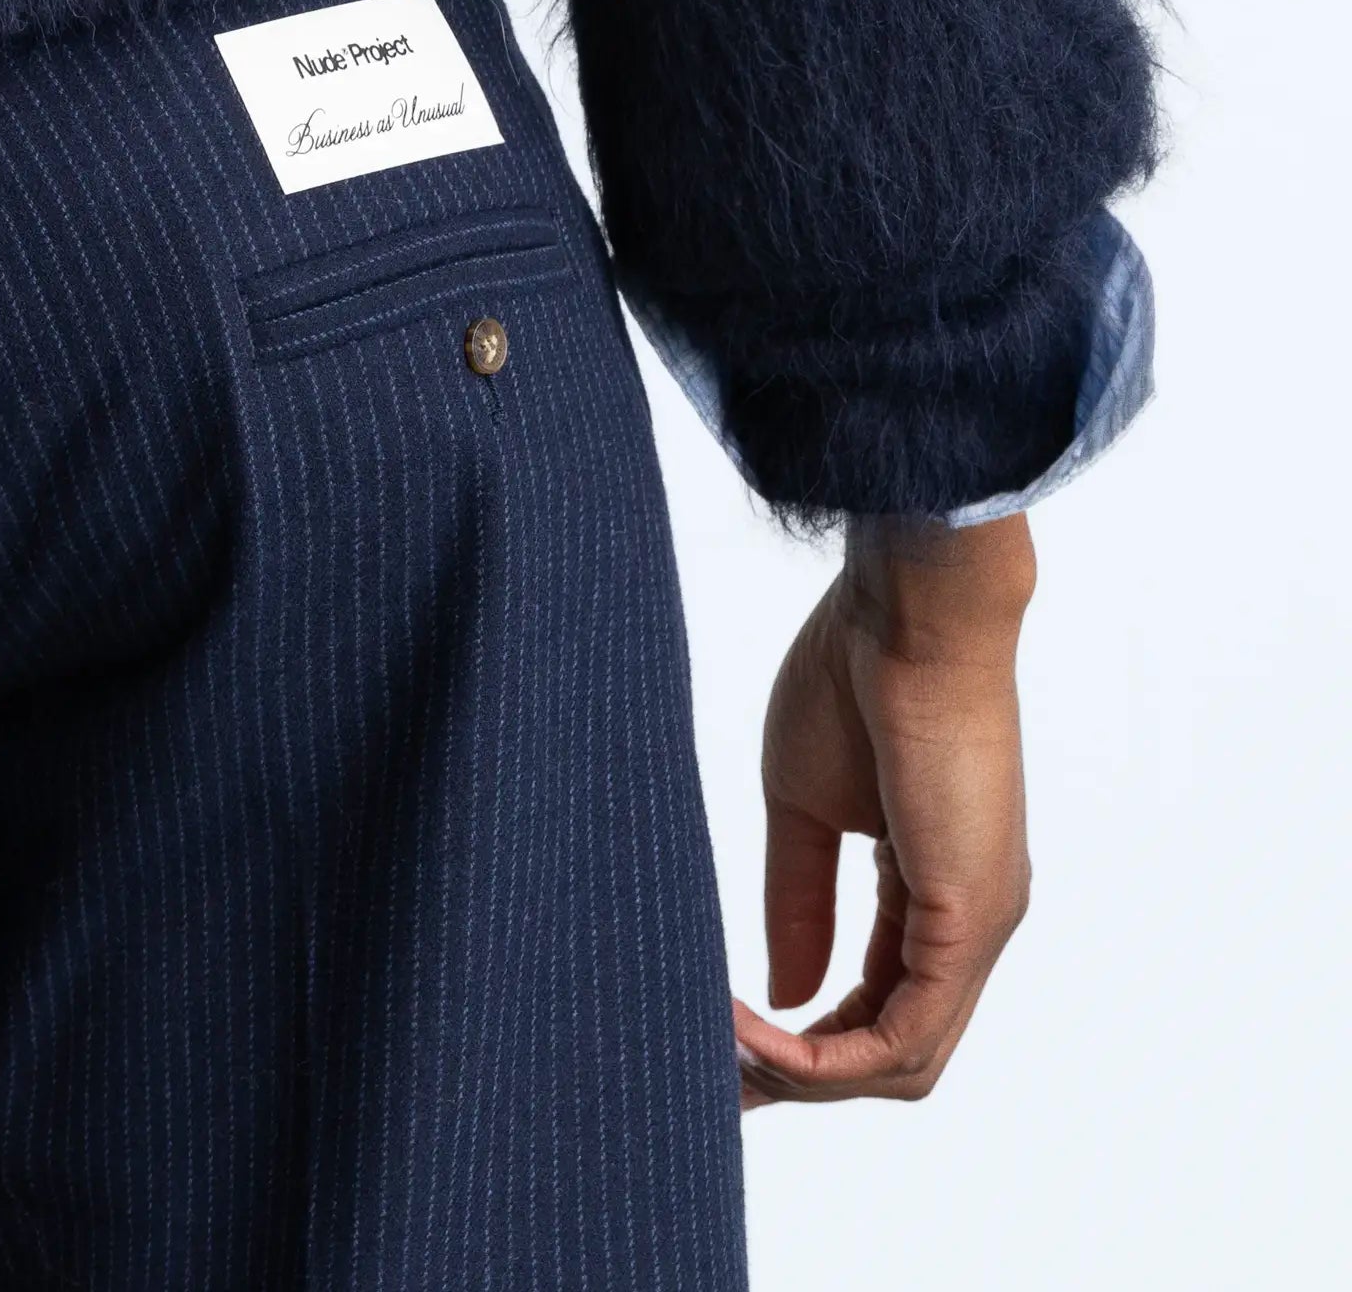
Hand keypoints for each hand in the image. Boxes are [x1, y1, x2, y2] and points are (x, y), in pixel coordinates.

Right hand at [734, 509, 1033, 1106]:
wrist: (909, 609)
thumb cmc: (856, 675)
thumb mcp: (806, 805)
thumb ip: (800, 901)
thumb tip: (787, 993)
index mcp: (935, 893)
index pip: (876, 1005)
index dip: (802, 1042)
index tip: (721, 1041)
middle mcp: (968, 925)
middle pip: (892, 1053)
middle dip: (800, 1080)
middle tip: (713, 1078)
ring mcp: (976, 929)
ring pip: (902, 1061)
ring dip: (806, 1077)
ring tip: (722, 1051)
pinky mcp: (967, 923)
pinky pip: (904, 1035)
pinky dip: (827, 1056)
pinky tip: (754, 1031)